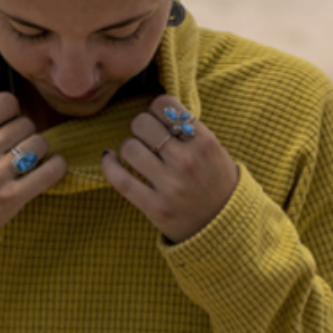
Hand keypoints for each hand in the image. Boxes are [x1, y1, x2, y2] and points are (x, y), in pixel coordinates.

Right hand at [0, 92, 66, 233]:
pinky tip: (51, 165)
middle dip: (22, 130)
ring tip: (27, 155)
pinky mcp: (13, 197)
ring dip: (37, 148)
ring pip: (40, 144)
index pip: (5, 102)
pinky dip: (55, 166)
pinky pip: (50, 172)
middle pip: (25, 123)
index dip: (9, 108)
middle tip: (15, 141)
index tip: (6, 118)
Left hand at [101, 94, 237, 243]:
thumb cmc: (216, 182)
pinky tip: (109, 158)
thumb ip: (190, 129)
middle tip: (147, 138)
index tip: (158, 119)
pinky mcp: (154, 206)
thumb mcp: (214, 150)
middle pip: (141, 123)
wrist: (224, 227)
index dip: (156, 108)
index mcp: (204, 142)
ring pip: (129, 147)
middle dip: (140, 127)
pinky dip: (109, 165)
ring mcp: (170, 185)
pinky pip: (119, 179)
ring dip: (129, 148)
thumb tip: (156, 107)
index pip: (164, 105)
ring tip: (139, 155)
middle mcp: (186, 161)